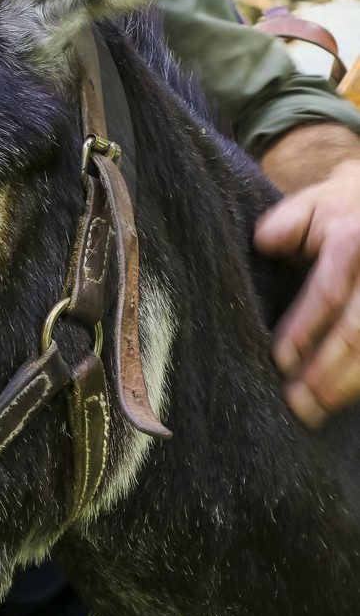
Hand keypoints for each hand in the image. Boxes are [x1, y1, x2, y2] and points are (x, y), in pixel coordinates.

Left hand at [253, 158, 359, 426]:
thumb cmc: (339, 211)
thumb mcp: (310, 205)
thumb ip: (285, 224)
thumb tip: (264, 244)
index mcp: (352, 241)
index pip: (327, 293)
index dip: (304, 330)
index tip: (280, 362)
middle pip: (357, 331)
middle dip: (328, 372)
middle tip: (299, 404)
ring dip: (349, 385)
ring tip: (319, 410)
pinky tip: (346, 398)